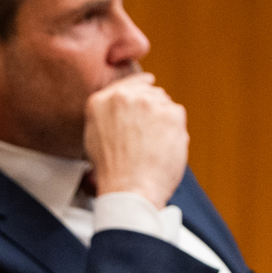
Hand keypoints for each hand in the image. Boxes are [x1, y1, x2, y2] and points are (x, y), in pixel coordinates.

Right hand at [83, 73, 188, 207]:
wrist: (130, 188)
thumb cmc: (113, 171)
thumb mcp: (94, 137)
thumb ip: (107, 115)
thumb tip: (124, 109)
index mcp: (101, 101)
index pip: (126, 84)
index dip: (140, 85)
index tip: (148, 84)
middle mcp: (124, 96)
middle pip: (148, 92)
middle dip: (151, 110)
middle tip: (147, 135)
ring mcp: (149, 103)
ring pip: (164, 103)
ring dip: (162, 119)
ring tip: (153, 146)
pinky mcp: (171, 113)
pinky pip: (177, 115)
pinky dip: (174, 130)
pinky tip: (163, 147)